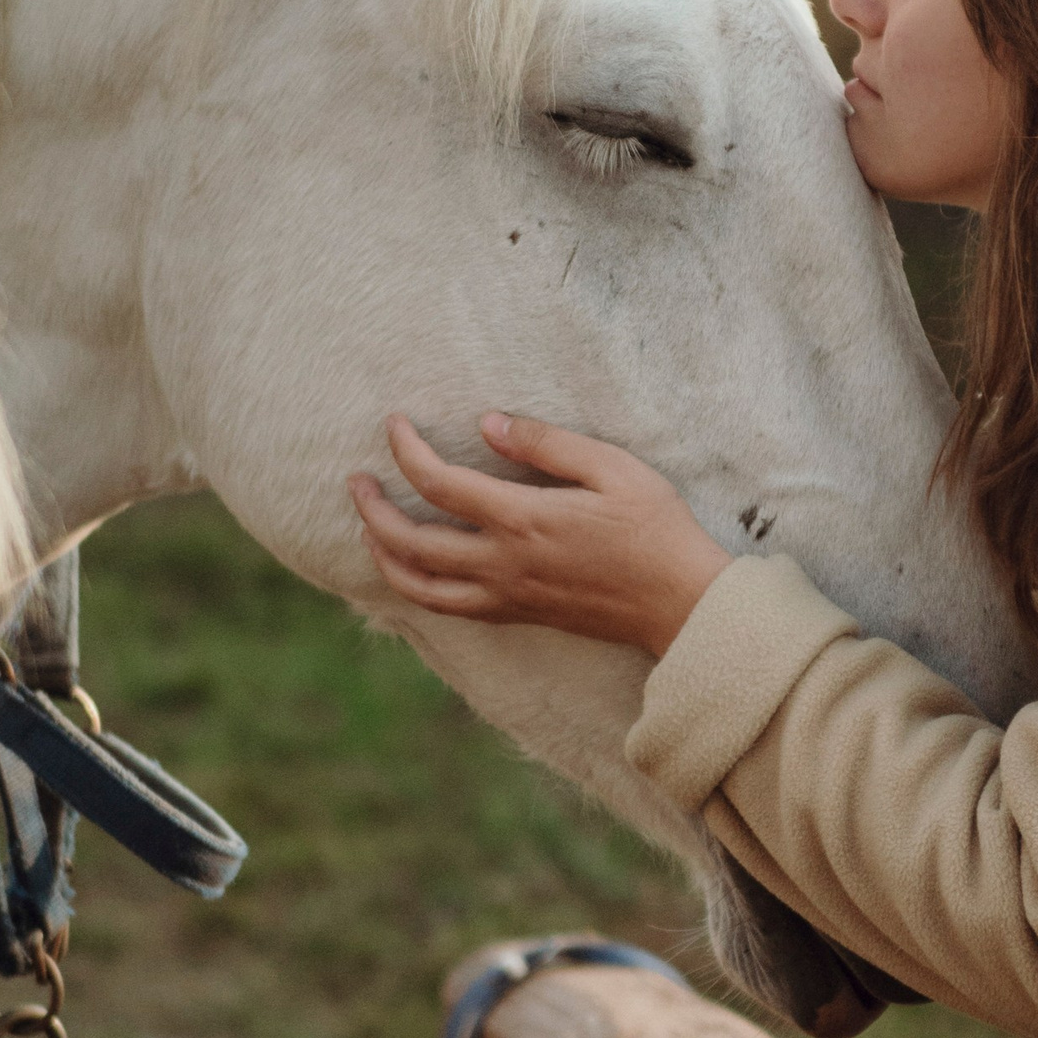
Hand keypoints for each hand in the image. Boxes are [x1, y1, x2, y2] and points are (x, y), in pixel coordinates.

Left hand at [350, 412, 730, 657]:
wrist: (681, 604)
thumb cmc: (656, 530)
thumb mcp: (614, 468)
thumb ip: (548, 444)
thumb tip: (491, 423)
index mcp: (523, 519)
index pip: (439, 483)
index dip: (406, 450)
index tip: (393, 425)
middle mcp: (503, 563)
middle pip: (410, 542)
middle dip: (371, 510)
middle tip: (356, 481)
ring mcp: (507, 595)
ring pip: (419, 586)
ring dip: (383, 555)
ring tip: (369, 528)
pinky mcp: (517, 614)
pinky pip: (448, 607)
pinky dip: (416, 587)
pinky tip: (412, 567)